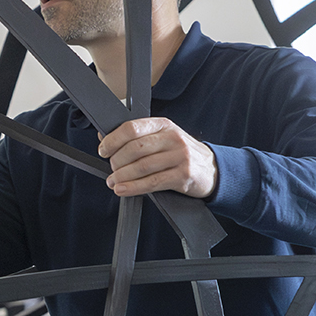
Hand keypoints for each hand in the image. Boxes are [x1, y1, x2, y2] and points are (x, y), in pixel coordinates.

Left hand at [97, 117, 218, 198]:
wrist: (212, 169)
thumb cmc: (182, 154)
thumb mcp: (163, 139)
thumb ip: (137, 138)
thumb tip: (104, 138)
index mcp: (163, 125)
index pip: (132, 128)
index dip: (113, 140)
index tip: (103, 150)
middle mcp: (172, 138)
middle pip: (135, 148)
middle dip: (117, 161)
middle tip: (111, 169)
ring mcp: (179, 157)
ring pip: (142, 166)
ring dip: (122, 176)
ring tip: (113, 182)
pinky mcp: (183, 176)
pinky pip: (152, 183)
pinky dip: (133, 188)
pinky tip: (123, 189)